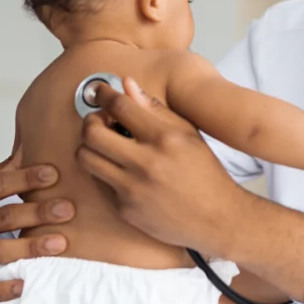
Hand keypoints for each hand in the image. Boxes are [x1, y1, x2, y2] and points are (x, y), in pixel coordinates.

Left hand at [75, 78, 246, 255]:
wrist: (217, 219)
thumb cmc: (205, 173)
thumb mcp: (188, 134)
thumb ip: (155, 108)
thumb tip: (126, 84)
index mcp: (165, 139)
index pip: (120, 106)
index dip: (104, 95)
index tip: (100, 92)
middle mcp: (146, 164)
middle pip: (92, 133)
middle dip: (90, 121)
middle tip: (100, 121)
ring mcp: (133, 189)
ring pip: (86, 158)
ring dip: (90, 147)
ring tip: (106, 145)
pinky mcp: (125, 210)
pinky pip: (98, 182)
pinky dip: (104, 172)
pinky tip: (121, 170)